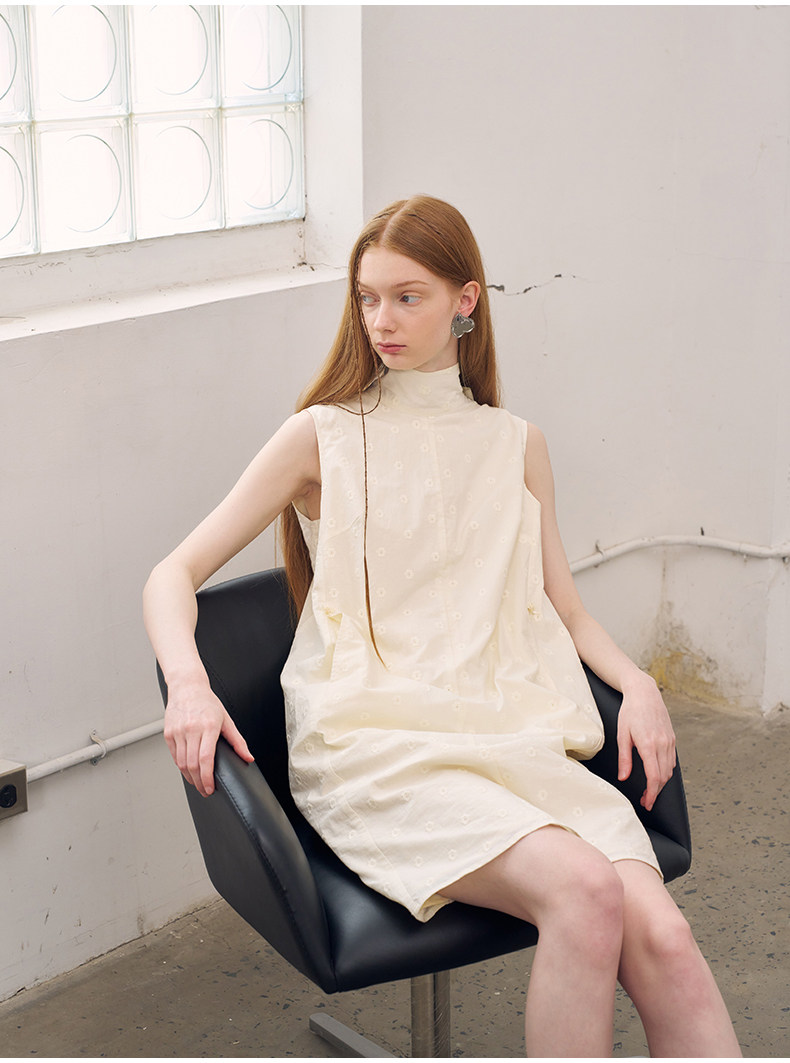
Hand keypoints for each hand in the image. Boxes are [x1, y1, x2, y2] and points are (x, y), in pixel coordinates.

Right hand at [163, 679, 253, 797]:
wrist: (187, 688)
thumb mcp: (227, 720)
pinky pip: (174, 756)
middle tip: (205, 790)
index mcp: (208, 726)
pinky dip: (181, 767)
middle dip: (199, 782)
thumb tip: (248, 757)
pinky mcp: (168, 733)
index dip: (207, 777)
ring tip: (198, 783)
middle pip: (193, 764)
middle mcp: (191, 729)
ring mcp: (178, 732)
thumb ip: (238, 741)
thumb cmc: (207, 703)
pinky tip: (188, 771)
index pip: (206, 758)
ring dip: (190, 777)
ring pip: (182, 763)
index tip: (211, 788)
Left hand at [616, 674, 675, 810]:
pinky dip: (665, 771)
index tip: (646, 803)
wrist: (645, 693)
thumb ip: (624, 758)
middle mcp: (662, 744)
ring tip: (649, 790)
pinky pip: (671, 761)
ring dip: (661, 783)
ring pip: (669, 770)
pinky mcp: (672, 739)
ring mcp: (669, 742)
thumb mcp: (622, 735)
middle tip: (645, 800)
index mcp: (648, 745)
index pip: (654, 777)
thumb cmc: (630, 712)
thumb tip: (623, 777)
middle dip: (655, 792)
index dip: (651, 794)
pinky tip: (657, 774)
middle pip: (663, 777)